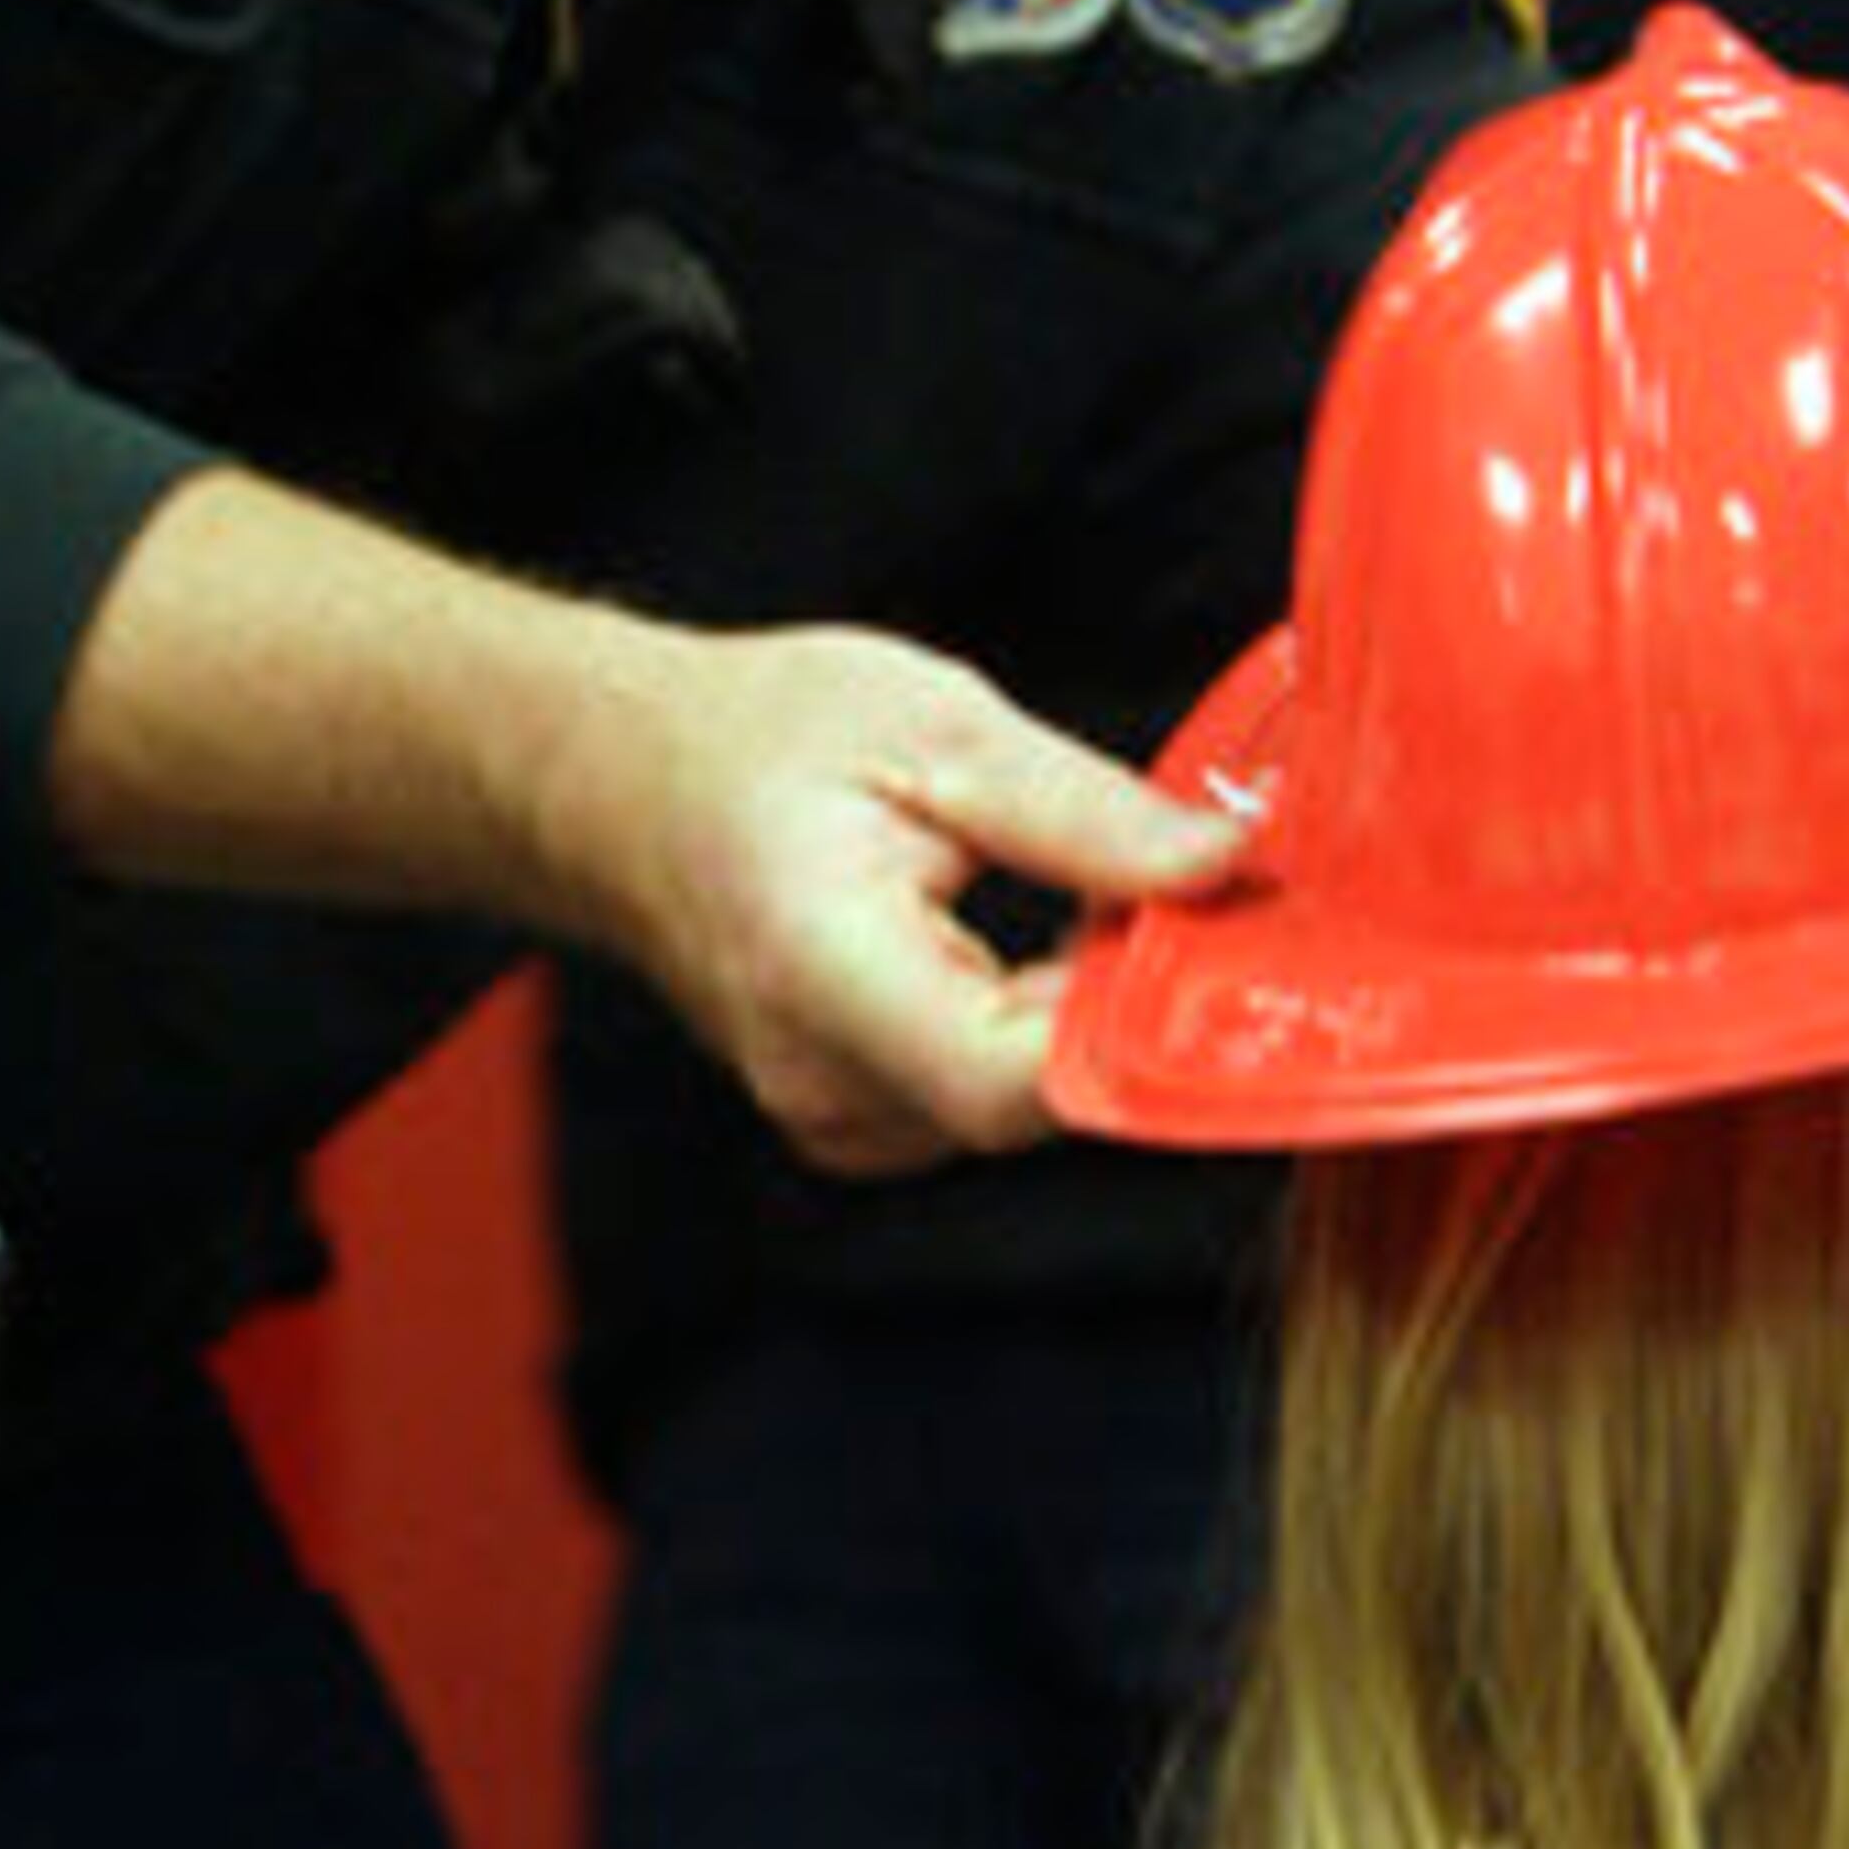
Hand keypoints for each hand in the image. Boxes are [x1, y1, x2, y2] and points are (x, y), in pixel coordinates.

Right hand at [522, 618, 1246, 1173]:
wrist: (622, 781)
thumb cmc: (753, 739)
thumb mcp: (937, 727)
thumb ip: (1085, 812)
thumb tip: (1226, 864)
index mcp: (825, 973)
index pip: (1019, 1078)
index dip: (1137, 1020)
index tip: (1204, 929)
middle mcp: (824, 1081)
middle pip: (1044, 1095)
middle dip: (1125, 991)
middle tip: (1151, 878)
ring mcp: (834, 1119)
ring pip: (1028, 1102)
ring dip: (1081, 1008)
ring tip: (1057, 893)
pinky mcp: (855, 1121)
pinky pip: (989, 1096)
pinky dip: (1032, 1025)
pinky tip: (1013, 941)